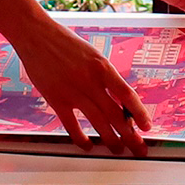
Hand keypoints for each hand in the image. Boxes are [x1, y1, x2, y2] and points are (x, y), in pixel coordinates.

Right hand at [9, 17, 151, 156]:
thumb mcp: (93, 55)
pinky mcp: (56, 99)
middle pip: (116, 114)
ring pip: (98, 122)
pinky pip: (72, 126)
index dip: (139, 113)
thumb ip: (104, 76)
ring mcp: (73, 92)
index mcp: (102, 67)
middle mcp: (90, 81)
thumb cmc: (65, 43)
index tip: (147, 127)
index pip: (127, 95)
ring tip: (118, 149)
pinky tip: (88, 146)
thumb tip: (119, 98)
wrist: (36, 35)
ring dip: (110, 139)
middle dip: (130, 134)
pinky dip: (81, 139)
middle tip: (139, 148)